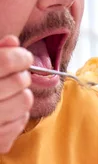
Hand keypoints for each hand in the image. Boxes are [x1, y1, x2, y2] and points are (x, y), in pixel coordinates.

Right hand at [0, 35, 33, 152]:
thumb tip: (13, 42)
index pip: (5, 61)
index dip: (20, 56)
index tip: (24, 56)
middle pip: (20, 81)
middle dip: (22, 76)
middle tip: (15, 77)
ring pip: (26, 101)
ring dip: (22, 95)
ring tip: (10, 95)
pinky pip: (22, 121)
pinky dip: (18, 115)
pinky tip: (6, 112)